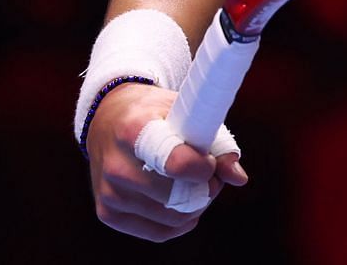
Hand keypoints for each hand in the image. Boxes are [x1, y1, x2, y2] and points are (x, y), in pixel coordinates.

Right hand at [86, 81, 246, 240]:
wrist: (108, 122)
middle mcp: (116, 164)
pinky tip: (183, 202)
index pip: (176, 163)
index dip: (203, 168)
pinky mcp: (107, 213)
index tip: (209, 161)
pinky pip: (159, 232)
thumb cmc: (157, 116)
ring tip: (194, 184)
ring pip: (172, 218)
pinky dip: (181, 222)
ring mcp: (109, 192)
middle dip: (206, 188)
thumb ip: (218, 143)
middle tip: (209, 173)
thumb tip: (238, 178)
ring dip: (195, 206)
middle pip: (177, 197)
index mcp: (135, 130)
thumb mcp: (188, 114)